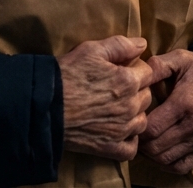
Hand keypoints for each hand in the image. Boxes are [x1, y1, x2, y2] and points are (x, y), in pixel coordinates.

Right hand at [59, 36, 162, 161]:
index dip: (136, 69)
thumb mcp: (91, 50)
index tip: (122, 71)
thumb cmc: (66, 75)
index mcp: (128, 81)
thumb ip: (121, 45)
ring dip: (134, 115)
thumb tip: (143, 44)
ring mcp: (122, 129)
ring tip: (116, 109)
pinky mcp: (111, 147)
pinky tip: (118, 131)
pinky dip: (128, 140)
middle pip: (147, 96)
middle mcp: (130, 106)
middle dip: (136, 91)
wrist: (44, 107)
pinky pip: (132, 147)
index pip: (149, 72)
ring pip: (142, 121)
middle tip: (116, 89)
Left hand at [139, 50, 192, 174]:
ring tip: (144, 140)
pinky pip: (181, 166)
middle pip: (155, 147)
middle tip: (134, 131)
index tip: (131, 119)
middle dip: (140, 141)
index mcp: (185, 103)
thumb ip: (158, 66)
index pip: (152, 128)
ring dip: (149, 154)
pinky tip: (159, 151)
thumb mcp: (180, 59)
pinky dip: (166, 163)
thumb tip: (137, 75)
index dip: (136, 127)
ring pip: (165, 159)